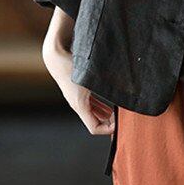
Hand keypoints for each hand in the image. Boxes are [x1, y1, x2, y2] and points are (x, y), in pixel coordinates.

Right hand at [42, 8, 115, 135]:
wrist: (56, 55)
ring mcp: (77, 99)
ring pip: (93, 114)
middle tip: (123, 118)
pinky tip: (110, 107)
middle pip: (94, 123)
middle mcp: (77, 104)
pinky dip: (101, 108)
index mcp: (79, 105)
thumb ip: (109, 82)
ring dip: (106, 116)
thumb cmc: (73, 64)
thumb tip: (128, 86)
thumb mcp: (92, 76)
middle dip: (109, 123)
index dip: (108, 129)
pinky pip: (90, 105)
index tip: (120, 122)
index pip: (94, 128)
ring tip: (120, 115)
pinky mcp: (78, 92)